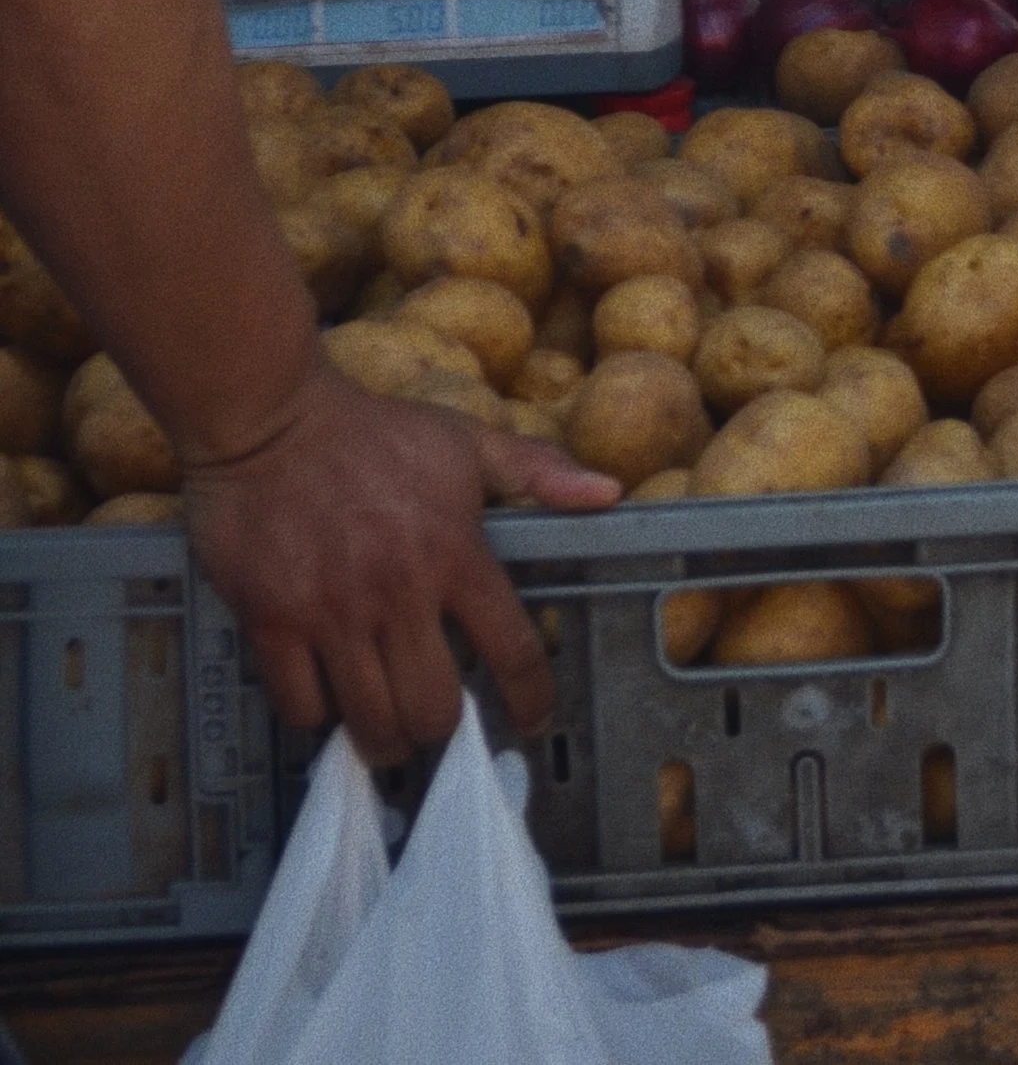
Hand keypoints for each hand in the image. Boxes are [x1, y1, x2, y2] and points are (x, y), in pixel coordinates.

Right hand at [183, 360, 617, 762]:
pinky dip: (317, 716)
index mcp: (453, 550)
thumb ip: (537, 470)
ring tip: (384, 728)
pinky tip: (327, 698)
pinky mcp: (272, 621)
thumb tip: (608, 493)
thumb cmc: (372, 432)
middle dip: (439, 728)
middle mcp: (398, 590)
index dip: (528, 698)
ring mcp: (332, 610)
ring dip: (383, 738)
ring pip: (370, 721)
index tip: (531, 720)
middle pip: (433, 709)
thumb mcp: (464, 440)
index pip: (510, 648)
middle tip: (433, 718)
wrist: (270, 419)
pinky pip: (300, 706)